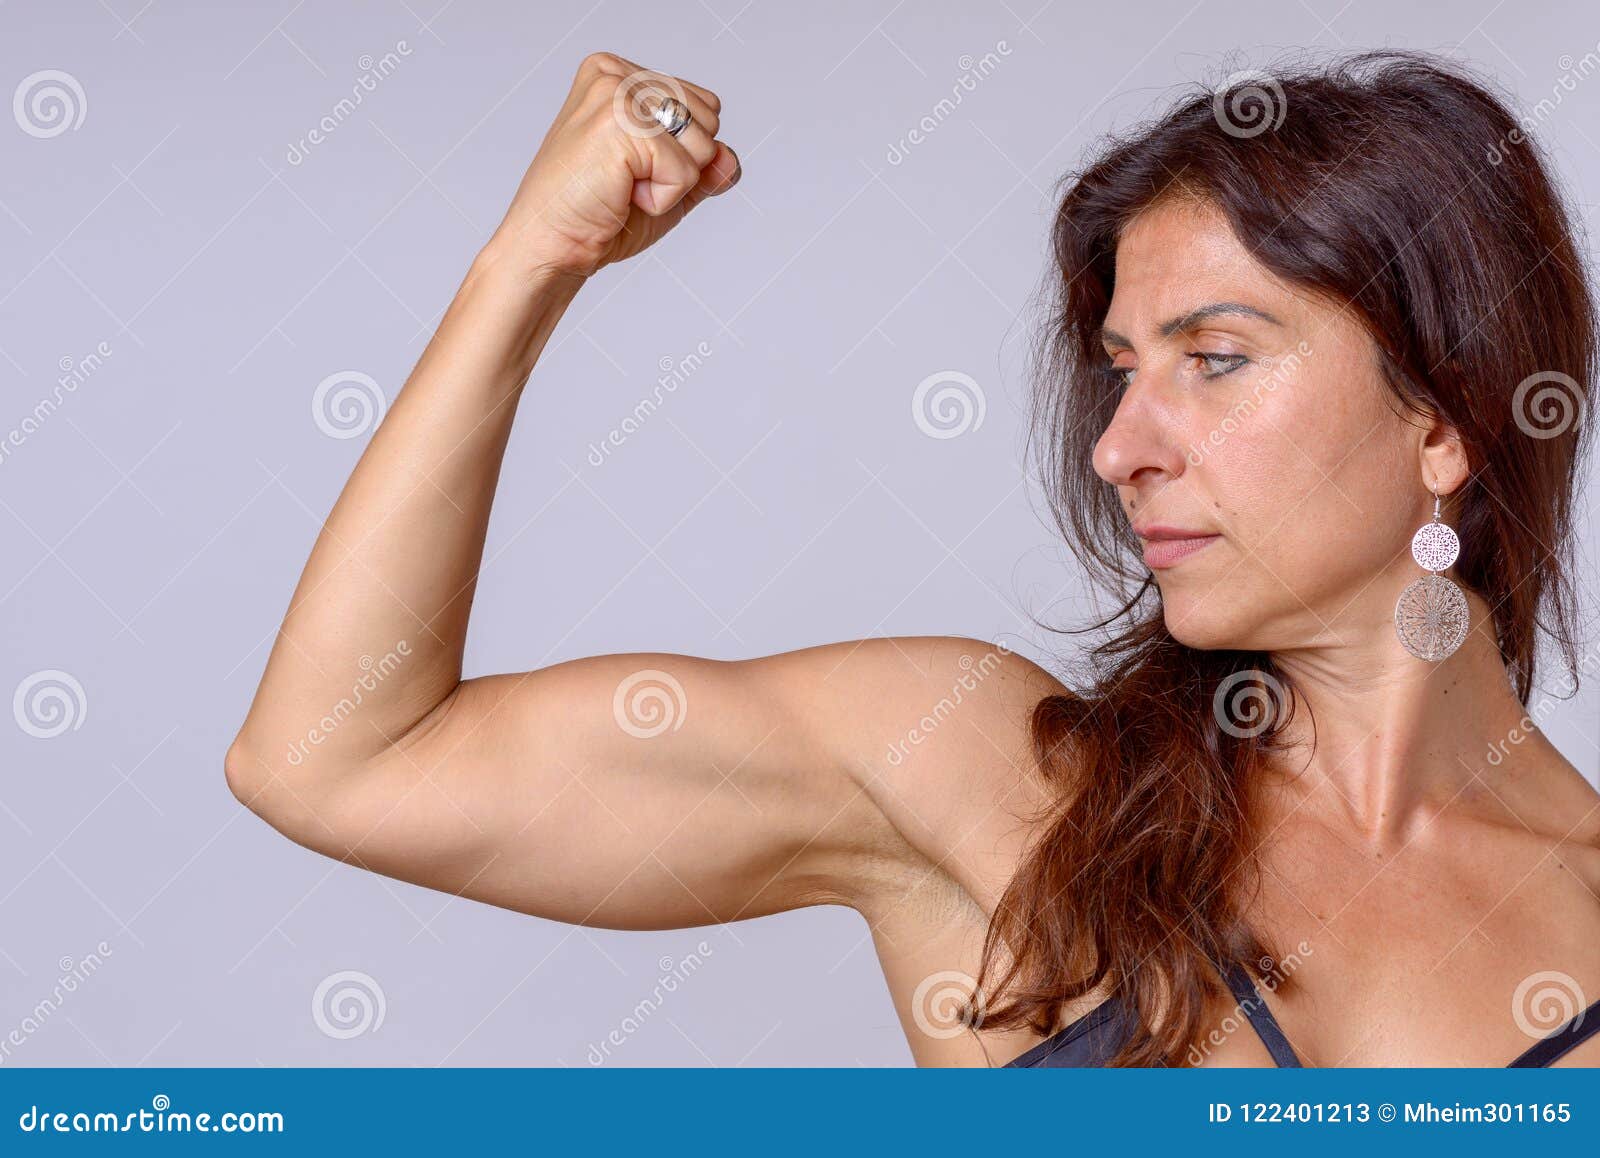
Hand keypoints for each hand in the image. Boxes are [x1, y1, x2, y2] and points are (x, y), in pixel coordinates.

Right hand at [484, 52, 738, 279]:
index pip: (703, 105)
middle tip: (627, 181)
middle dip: (682, 164)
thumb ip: (705, 167)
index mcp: (619, 74)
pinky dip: (662, 199)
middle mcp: (616, 74)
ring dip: (671, 183)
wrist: (552, 247)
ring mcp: (616, 94)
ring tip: (622, 187)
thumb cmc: (596, 216)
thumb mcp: (666, 186)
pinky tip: (620, 196)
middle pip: (709, 119)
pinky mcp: (620, 125)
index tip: (631, 168)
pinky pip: (686, 172)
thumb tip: (731, 159)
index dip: (683, 153)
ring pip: (702, 145)